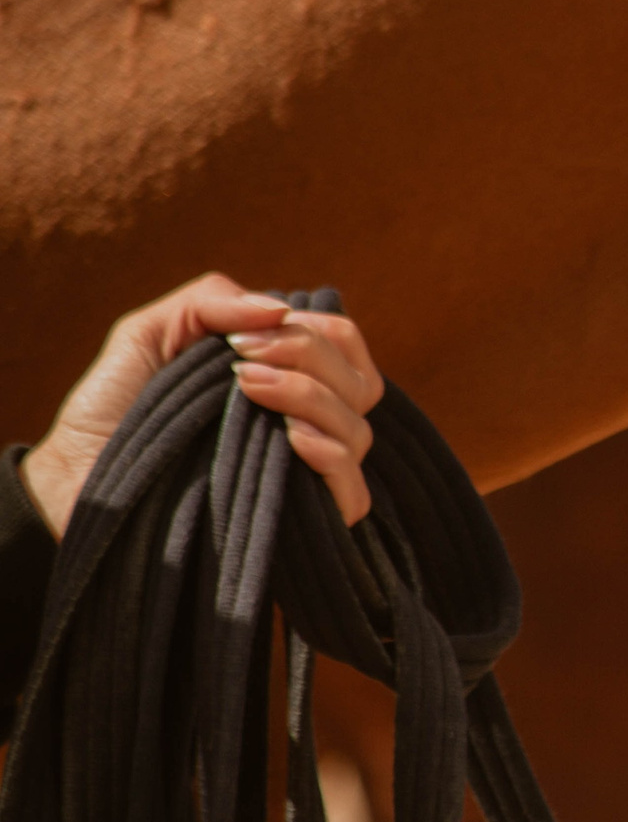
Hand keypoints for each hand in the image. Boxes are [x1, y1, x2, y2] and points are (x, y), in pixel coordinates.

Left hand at [19, 273, 384, 535]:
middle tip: (242, 361)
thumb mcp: (151, 331)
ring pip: (358, 430)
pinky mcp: (297, 520)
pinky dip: (332, 457)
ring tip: (247, 390)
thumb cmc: (108, 407)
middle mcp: (306, 425)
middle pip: (360, 384)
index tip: (246, 339)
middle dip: (308, 357)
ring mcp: (303, 474)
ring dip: (311, 398)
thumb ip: (213, 301)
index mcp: (285, 379)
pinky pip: (354, 493)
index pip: (345, 346)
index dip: (313, 333)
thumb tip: (283, 310)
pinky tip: (291, 440)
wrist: (72, 475)